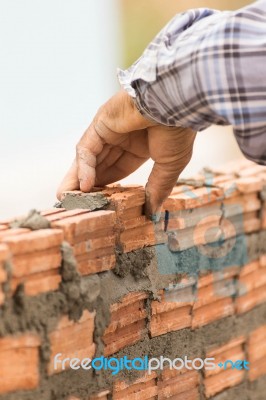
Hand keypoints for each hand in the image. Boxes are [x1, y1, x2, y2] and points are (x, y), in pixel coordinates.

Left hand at [57, 90, 195, 217]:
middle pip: (100, 165)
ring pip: (89, 159)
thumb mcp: (169, 166)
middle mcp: (122, 136)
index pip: (119, 168)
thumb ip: (157, 188)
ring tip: (68, 200)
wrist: (176, 103)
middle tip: (78, 204)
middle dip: (90, 185)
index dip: (110, 186)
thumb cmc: (178, 131)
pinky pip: (87, 149)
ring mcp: (109, 129)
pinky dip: (84, 168)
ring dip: (78, 179)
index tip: (101, 204)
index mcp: (140, 145)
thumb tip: (152, 212)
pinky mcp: (100, 123)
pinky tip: (85, 187)